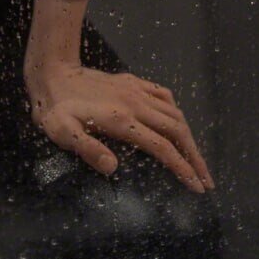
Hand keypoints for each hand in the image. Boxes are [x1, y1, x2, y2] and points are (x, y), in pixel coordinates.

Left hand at [24, 57, 214, 192]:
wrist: (51, 71)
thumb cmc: (54, 108)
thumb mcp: (62, 131)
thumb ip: (88, 149)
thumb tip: (113, 168)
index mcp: (122, 120)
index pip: (162, 148)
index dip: (182, 168)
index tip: (197, 187)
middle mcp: (135, 103)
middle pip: (177, 131)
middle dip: (195, 157)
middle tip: (206, 180)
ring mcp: (135, 90)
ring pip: (174, 113)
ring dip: (189, 136)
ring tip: (196, 158)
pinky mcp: (131, 81)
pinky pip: (163, 93)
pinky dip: (175, 109)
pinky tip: (176, 120)